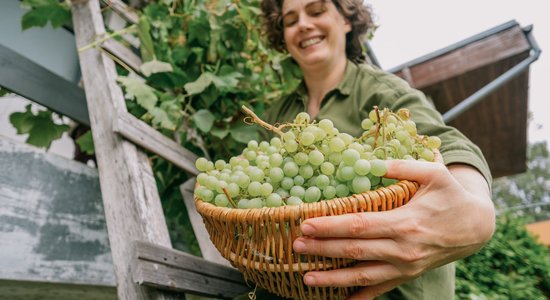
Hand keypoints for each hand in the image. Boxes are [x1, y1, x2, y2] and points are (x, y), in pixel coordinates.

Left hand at [292, 156, 494, 298]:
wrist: (475, 227)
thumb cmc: (450, 196)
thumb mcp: (433, 174)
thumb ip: (402, 167)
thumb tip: (370, 161)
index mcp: (405, 222)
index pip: (359, 225)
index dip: (331, 226)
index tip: (306, 224)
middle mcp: (402, 249)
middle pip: (354, 251)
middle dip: (322, 250)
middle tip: (295, 247)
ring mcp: (404, 267)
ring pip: (362, 276)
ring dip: (332, 279)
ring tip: (306, 278)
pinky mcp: (406, 276)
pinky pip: (379, 289)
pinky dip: (358, 296)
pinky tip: (338, 299)